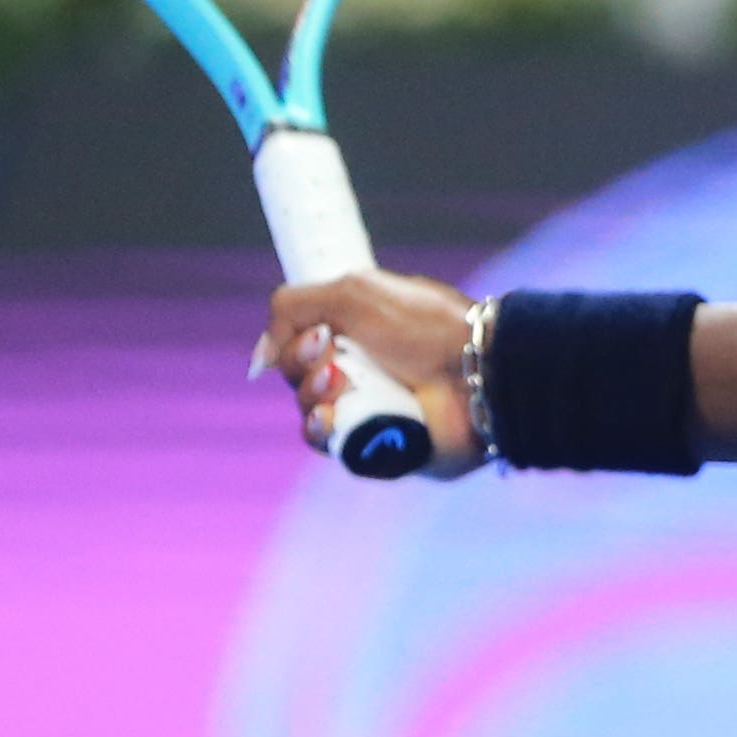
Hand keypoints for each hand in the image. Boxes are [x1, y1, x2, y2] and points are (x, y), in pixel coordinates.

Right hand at [254, 269, 484, 473]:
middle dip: (301, 364)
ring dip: (311, 395)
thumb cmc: (424, 326)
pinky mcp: (377, 445)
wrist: (475, 371)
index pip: (300, 343)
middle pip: (296, 377)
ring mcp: (369, 410)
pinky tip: (331, 418)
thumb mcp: (352, 291)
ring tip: (340, 383)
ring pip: (307, 412)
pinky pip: (327, 445)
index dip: (293, 342)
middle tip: (329, 352)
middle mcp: (361, 371)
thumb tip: (261, 352)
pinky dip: (320, 430)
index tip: (316, 333)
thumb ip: (293, 306)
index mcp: (357, 332)